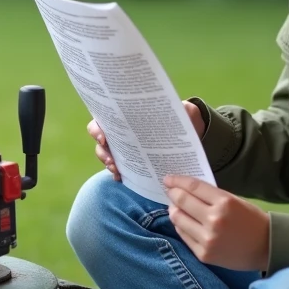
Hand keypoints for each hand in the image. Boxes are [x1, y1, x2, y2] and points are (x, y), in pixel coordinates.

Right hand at [89, 100, 205, 181]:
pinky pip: (119, 170)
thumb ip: (184, 109)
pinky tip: (121, 178)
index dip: (97, 128)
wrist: (190, 136)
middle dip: (102, 150)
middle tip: (111, 159)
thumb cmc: (183, 119)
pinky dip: (117, 174)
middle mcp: (123, 131)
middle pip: (101, 140)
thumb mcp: (185, 111)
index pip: (104, 118)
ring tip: (116, 169)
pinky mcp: (133, 163)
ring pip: (107, 155)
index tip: (103, 136)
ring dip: (108, 163)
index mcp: (129, 115)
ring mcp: (126, 148)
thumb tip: (184, 110)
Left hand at [163, 175, 269, 270]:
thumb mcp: (235, 201)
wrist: (266, 247)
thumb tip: (186, 191)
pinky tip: (184, 222)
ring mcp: (207, 239)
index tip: (168, 179)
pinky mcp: (203, 254)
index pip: (193, 187)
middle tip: (170, 191)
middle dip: (173, 194)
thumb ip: (211, 196)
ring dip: (174, 210)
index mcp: (225, 203)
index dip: (177, 181)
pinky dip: (181, 226)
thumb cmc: (252, 220)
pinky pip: (183, 235)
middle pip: (182, 202)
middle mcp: (214, 220)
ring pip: (178, 219)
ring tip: (176, 207)